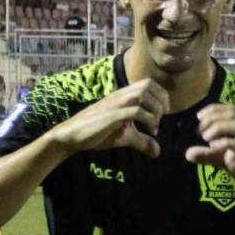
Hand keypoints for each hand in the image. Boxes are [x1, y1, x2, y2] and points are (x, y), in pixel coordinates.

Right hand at [50, 79, 166, 157]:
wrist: (72, 135)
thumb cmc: (97, 132)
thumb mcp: (124, 136)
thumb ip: (142, 141)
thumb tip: (157, 152)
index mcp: (123, 96)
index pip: (148, 83)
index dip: (161, 96)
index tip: (162, 114)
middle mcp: (121, 96)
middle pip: (148, 84)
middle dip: (161, 101)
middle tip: (161, 119)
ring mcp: (116, 104)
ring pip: (143, 94)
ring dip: (155, 110)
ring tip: (155, 126)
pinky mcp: (112, 115)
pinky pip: (136, 111)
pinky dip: (148, 120)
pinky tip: (149, 132)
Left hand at [185, 104, 234, 202]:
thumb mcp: (226, 160)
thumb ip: (208, 155)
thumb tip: (187, 153)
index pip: (231, 109)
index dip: (213, 110)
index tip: (199, 119)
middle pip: (232, 113)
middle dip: (212, 118)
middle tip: (200, 131)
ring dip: (218, 127)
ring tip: (206, 138)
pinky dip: (223, 143)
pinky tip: (214, 147)